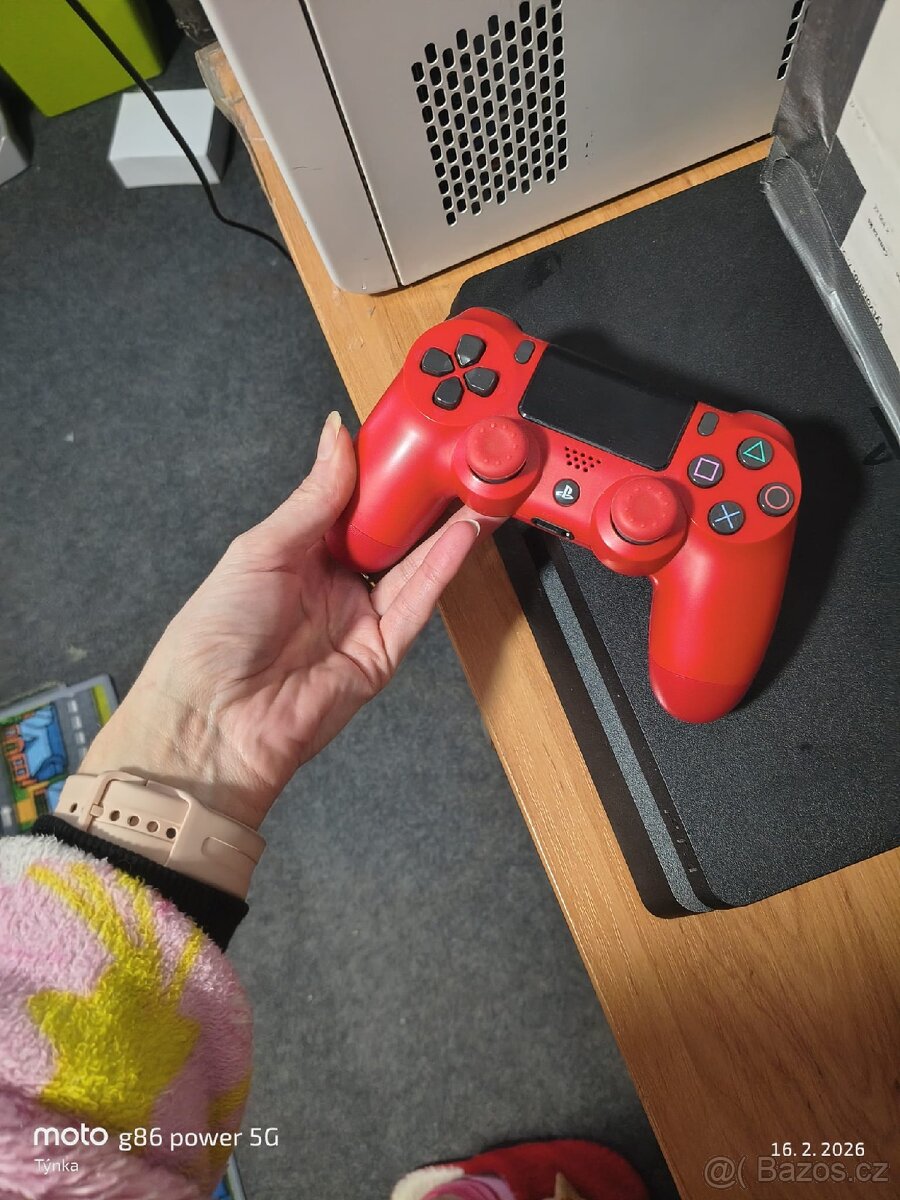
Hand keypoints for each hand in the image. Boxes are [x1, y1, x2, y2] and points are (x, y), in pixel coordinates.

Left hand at [82, 411, 497, 828]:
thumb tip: (335, 434)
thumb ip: (313, 496)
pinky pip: (417, 604)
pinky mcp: (380, 653)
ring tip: (475, 487)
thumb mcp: (261, 549)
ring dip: (446, 529)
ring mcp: (359, 620)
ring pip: (414, 566)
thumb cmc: (212, 639)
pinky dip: (442, 568)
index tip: (410, 439)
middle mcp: (332, 586)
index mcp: (297, 556)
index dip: (381, 473)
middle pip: (390, 535)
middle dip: (423, 499)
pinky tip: (461, 534)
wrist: (211, 721)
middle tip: (454, 459)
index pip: (352, 504)